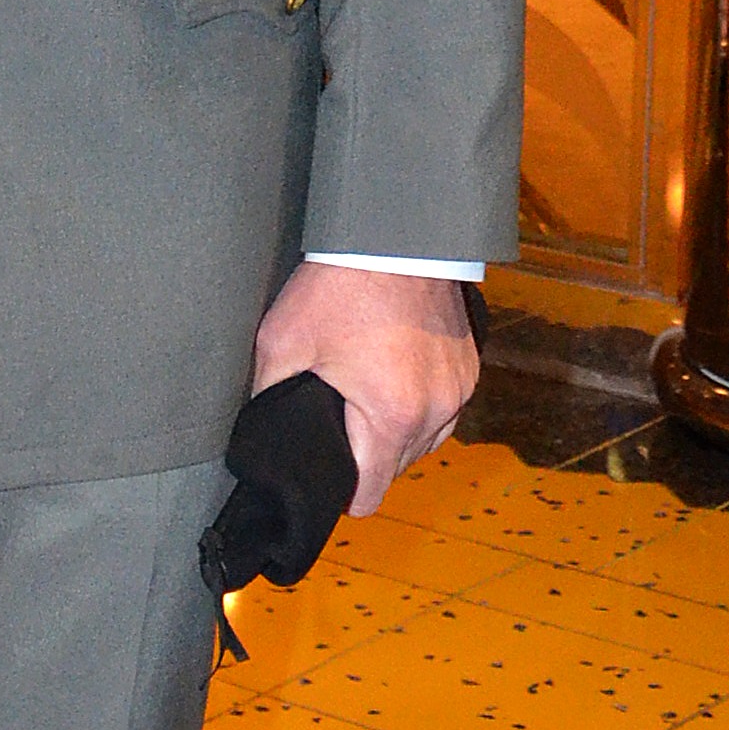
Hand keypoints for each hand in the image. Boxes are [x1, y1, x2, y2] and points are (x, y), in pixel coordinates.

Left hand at [248, 263, 476, 515]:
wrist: (395, 235)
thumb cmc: (340, 287)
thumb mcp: (282, 343)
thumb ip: (268, 396)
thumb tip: (259, 428)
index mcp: (391, 417)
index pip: (369, 493)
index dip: (341, 494)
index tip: (324, 482)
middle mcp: (436, 411)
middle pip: (395, 469)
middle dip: (365, 459)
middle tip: (335, 429)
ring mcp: (458, 390)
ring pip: (424, 442)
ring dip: (396, 436)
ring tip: (362, 406)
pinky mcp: (469, 368)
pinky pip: (444, 412)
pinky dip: (420, 408)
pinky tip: (392, 385)